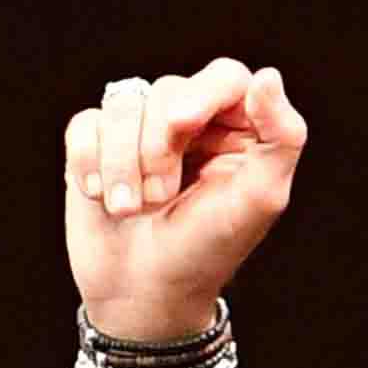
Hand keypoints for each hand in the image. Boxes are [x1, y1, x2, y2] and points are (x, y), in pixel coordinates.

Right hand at [61, 59, 307, 343]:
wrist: (143, 291)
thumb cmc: (207, 249)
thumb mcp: (258, 201)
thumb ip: (281, 138)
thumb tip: (268, 76)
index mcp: (239, 131)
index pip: (226, 77)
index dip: (202, 93)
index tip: (184, 124)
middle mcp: (192, 122)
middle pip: (168, 89)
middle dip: (158, 146)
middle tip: (163, 197)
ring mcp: (141, 129)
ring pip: (123, 105)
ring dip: (122, 164)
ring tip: (132, 208)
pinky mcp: (97, 141)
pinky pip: (85, 122)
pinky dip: (89, 162)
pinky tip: (101, 198)